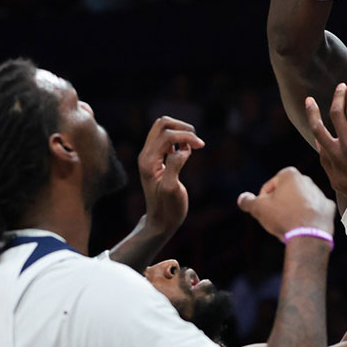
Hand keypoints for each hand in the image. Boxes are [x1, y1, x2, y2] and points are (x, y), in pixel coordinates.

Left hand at [139, 117, 204, 232]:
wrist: (161, 222)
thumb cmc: (168, 209)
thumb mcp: (172, 190)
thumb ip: (174, 166)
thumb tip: (182, 150)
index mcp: (148, 161)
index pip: (167, 135)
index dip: (186, 136)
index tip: (200, 146)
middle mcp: (146, 155)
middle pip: (162, 124)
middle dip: (183, 128)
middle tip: (196, 142)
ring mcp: (150, 156)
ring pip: (164, 128)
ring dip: (181, 132)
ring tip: (193, 146)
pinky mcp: (156, 159)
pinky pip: (166, 138)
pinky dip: (180, 139)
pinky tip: (187, 151)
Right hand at [237, 167, 335, 239]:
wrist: (309, 236)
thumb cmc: (283, 218)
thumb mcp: (259, 209)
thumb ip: (248, 202)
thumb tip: (242, 198)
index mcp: (290, 175)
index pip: (269, 187)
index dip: (262, 200)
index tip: (264, 212)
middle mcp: (307, 180)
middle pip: (285, 193)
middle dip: (278, 205)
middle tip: (275, 219)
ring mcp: (319, 194)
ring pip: (300, 202)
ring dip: (292, 211)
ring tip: (288, 225)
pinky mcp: (328, 207)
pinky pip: (313, 211)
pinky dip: (307, 218)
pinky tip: (302, 227)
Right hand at [308, 83, 346, 208]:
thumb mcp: (334, 178)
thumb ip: (325, 159)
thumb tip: (318, 141)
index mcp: (332, 153)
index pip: (317, 128)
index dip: (312, 112)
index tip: (309, 100)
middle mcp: (345, 144)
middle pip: (337, 113)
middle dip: (337, 96)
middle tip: (340, 86)